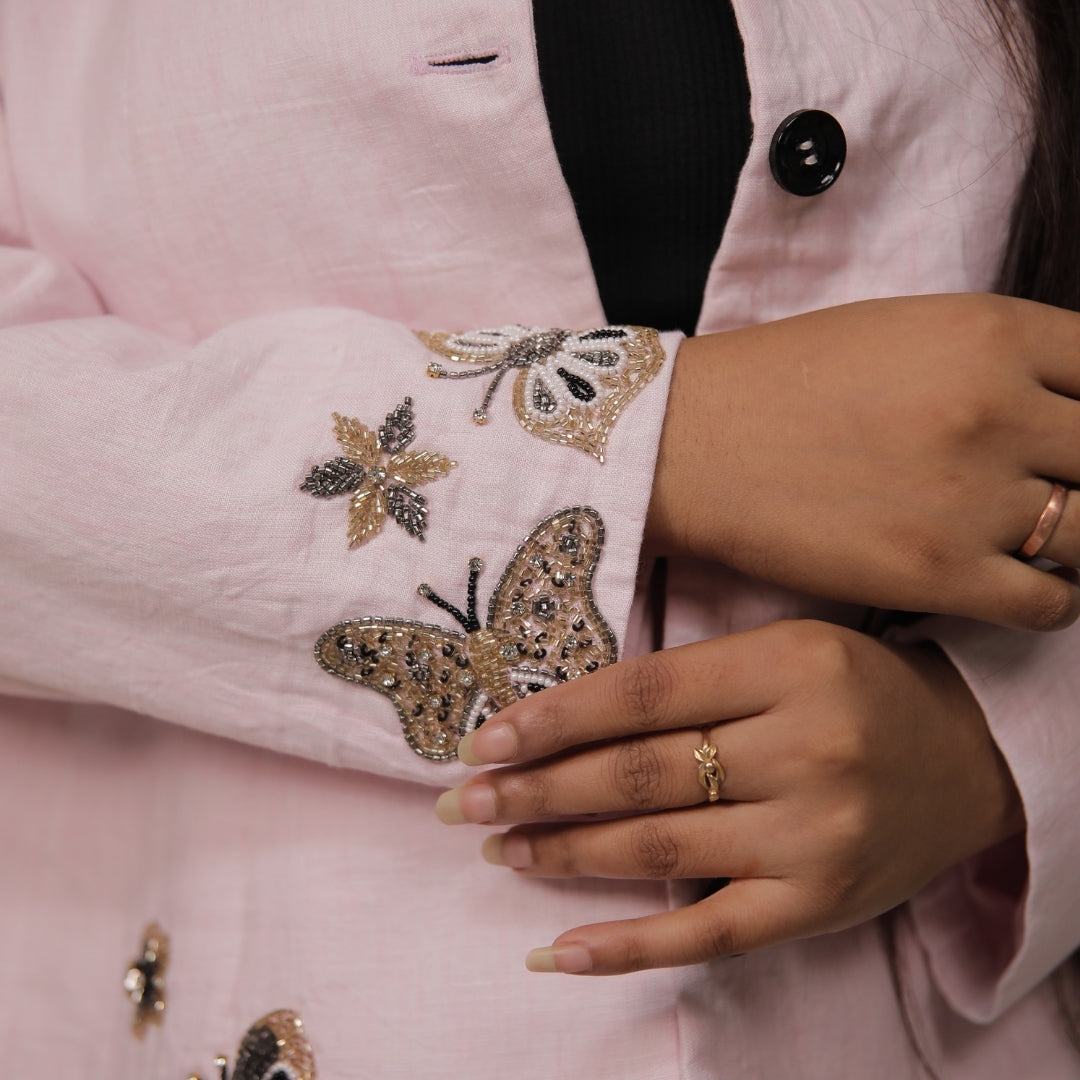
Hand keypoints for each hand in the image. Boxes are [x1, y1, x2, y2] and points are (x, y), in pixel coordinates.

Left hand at [435, 621, 1025, 974]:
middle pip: (639, 775)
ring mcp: (814, 837)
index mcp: (788, 665)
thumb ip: (685, 678)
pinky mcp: (820, 905)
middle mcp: (806, 749)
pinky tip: (556, 951)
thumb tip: (560, 717)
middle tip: (467, 803)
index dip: (554, 719)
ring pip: (660, 850)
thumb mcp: (781, 649)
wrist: (964, 758)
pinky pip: (709, 934)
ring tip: (502, 849)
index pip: (640, 695)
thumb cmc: (853, 690)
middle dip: (538, 791)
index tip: (486, 739)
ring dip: (564, 854)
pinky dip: (626, 947)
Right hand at [647, 293, 1079, 629]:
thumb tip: (1074, 403)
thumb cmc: (790, 380)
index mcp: (993, 333)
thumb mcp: (910, 330)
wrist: (693, 442)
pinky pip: (1053, 603)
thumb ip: (1006, 357)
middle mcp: (997, 411)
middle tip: (1066, 489)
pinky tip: (1021, 581)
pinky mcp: (936, 573)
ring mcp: (970, 497)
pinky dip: (1056, 598)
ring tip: (1049, 538)